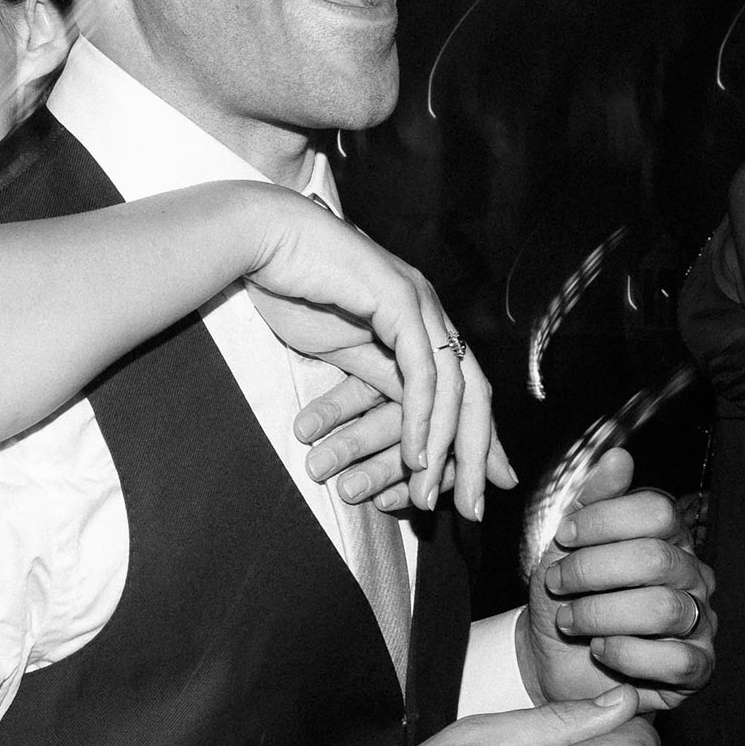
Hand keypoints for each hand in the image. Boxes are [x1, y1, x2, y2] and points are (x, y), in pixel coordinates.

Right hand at [244, 194, 513, 517]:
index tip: (484, 482)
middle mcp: (429, 307)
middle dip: (478, 454)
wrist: (260, 240)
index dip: (477, 435)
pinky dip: (423, 418)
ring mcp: (419, 301)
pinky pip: (422, 372)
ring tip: (431, 493)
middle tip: (474, 506)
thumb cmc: (290, 286)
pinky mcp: (398, 300)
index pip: (463, 384)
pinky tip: (416, 454)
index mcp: (419, 316)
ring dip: (448, 447)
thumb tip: (408, 414)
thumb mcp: (342, 346)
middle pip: (473, 391)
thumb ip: (380, 375)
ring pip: (455, 387)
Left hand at [523, 450, 714, 710]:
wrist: (553, 659)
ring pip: (664, 610)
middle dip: (592, 571)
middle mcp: (691, 575)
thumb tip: (620, 457)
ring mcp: (700, 622)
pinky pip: (676, 661)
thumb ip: (592, 500)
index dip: (604, 520)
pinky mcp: (696, 669)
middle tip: (557, 583)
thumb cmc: (566, 597)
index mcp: (666, 537)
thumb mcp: (566, 545)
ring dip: (601, 615)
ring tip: (569, 620)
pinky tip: (600, 650)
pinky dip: (626, 655)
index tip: (563, 536)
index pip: (657, 511)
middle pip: (656, 559)